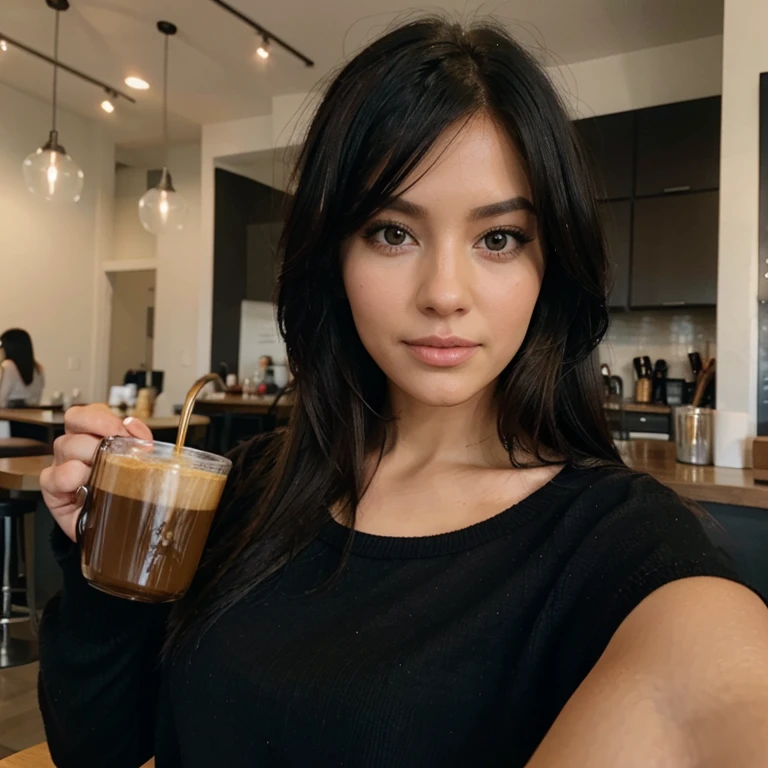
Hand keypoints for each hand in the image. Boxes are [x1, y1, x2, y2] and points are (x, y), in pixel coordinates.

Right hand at [40, 405, 152, 541]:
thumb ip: (139, 440)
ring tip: (105, 471)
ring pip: (66, 445)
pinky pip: (53, 476)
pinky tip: (84, 483)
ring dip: (89, 455)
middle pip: (75, 422)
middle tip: (118, 448)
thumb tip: (134, 426)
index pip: (87, 412)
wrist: (121, 526)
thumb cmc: (126, 493)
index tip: (122, 429)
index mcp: (92, 437)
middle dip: (100, 432)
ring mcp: (61, 467)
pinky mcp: (53, 491)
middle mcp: (74, 448)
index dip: (102, 416)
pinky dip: (69, 476)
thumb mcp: (138, 463)